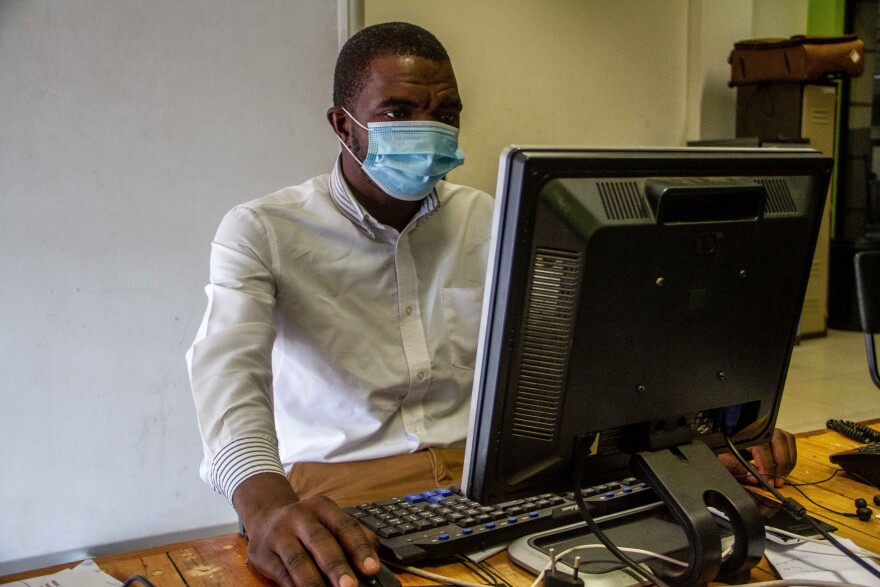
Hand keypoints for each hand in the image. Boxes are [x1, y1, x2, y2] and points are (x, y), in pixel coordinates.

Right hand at [233, 473, 379, 586]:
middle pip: (320, 541)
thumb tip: (373, 565)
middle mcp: (299, 516)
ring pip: (298, 560)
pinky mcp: (263, 554)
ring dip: (314, 582)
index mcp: (322, 506)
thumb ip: (352, 537)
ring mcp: (279, 535)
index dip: (359, 547)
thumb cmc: (308, 525)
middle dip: (336, 566)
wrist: (264, 518)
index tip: (371, 569)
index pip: (344, 525)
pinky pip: (282, 574)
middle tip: (350, 586)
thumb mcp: (328, 520)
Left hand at [718, 428, 796, 487]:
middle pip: (778, 439)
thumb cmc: (716, 449)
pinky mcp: (770, 435)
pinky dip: (789, 455)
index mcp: (742, 431)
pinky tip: (782, 469)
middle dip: (781, 462)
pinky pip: (787, 441)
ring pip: (785, 439)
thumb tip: (756, 477)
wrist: (713, 440)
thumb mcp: (721, 459)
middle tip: (777, 482)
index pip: (761, 447)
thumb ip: (737, 467)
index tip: (767, 482)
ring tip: (781, 477)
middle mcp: (756, 427)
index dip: (766, 466)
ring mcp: (765, 429)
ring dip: (787, 459)